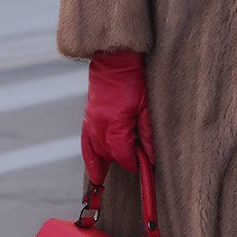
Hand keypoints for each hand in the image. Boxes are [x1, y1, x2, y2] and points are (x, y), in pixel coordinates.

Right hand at [81, 49, 153, 181]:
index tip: (143, 167)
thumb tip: (150, 156)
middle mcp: (98, 125)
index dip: (133, 162)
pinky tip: (95, 172)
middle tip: (138, 163)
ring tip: (113, 175)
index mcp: (114, 122)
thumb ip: (146, 133)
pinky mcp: (87, 119)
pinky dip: (91, 159)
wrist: (114, 61)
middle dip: (123, 160)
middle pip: (109, 154)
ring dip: (107, 161)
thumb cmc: (133, 81)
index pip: (122, 153)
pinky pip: (86, 145)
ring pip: (97, 151)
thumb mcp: (146, 107)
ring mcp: (90, 122)